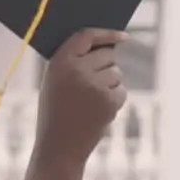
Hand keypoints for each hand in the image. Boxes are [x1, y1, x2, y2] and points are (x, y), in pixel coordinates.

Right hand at [35, 28, 128, 167]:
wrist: (59, 146)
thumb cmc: (57, 112)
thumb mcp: (55, 81)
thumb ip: (75, 62)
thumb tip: (109, 46)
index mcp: (59, 62)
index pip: (86, 36)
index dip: (107, 34)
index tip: (123, 36)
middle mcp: (77, 70)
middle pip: (108, 54)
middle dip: (106, 65)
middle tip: (93, 84)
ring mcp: (94, 85)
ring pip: (117, 73)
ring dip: (110, 84)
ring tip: (91, 102)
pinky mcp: (108, 100)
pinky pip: (122, 90)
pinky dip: (115, 99)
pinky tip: (98, 111)